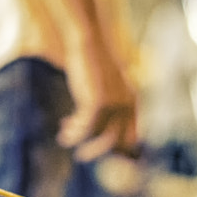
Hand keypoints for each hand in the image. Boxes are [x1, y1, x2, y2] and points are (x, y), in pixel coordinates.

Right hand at [60, 43, 137, 160]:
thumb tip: (99, 123)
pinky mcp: (96, 103)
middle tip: (82, 154)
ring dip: (83, 144)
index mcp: (133, 102)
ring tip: (66, 139)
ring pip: (101, 140)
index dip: (118, 151)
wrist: (88, 41)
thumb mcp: (107, 84)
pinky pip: (85, 129)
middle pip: (118, 143)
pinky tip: (63, 133)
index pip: (133, 138)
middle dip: (99, 151)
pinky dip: (73, 135)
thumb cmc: (94, 61)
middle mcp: (127, 106)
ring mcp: (113, 105)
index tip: (100, 153)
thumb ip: (109, 102)